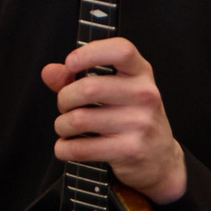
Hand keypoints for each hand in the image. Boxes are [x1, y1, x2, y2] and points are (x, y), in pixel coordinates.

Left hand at [41, 37, 186, 203]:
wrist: (160, 160)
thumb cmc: (131, 117)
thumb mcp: (114, 91)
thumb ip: (77, 78)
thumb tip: (49, 71)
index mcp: (141, 73)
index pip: (121, 50)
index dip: (90, 52)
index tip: (70, 63)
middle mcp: (145, 95)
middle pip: (88, 88)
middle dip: (64, 98)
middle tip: (65, 106)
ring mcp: (140, 124)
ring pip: (79, 119)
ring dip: (62, 124)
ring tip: (66, 127)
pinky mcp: (131, 150)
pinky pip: (82, 148)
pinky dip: (64, 148)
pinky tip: (66, 146)